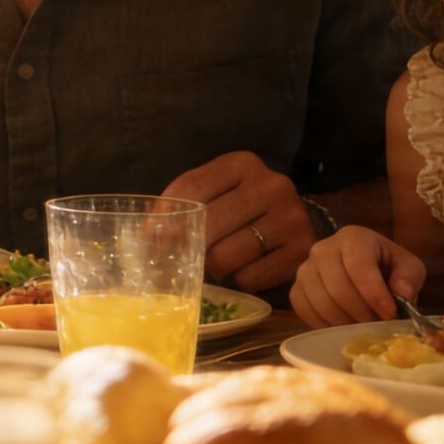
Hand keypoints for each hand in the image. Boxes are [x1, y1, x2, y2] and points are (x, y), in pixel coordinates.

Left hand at [162, 151, 314, 291]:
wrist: (295, 225)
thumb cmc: (241, 210)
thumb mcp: (213, 194)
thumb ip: (180, 205)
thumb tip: (141, 236)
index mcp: (243, 163)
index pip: (191, 188)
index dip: (164, 217)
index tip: (148, 238)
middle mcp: (272, 185)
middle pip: (208, 223)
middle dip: (189, 246)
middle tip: (181, 258)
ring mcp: (292, 217)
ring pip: (225, 256)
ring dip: (213, 267)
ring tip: (217, 264)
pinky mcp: (302, 251)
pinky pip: (249, 277)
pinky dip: (239, 279)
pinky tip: (244, 270)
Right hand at [290, 226, 424, 326]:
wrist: (368, 273)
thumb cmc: (389, 269)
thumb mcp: (409, 267)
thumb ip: (409, 277)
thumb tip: (402, 294)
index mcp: (353, 238)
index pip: (358, 266)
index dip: (373, 294)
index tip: (389, 315)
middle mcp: (323, 248)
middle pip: (337, 287)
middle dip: (361, 313)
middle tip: (377, 327)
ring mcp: (305, 268)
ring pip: (319, 300)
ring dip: (344, 322)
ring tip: (362, 329)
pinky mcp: (296, 288)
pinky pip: (302, 309)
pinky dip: (323, 324)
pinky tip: (342, 327)